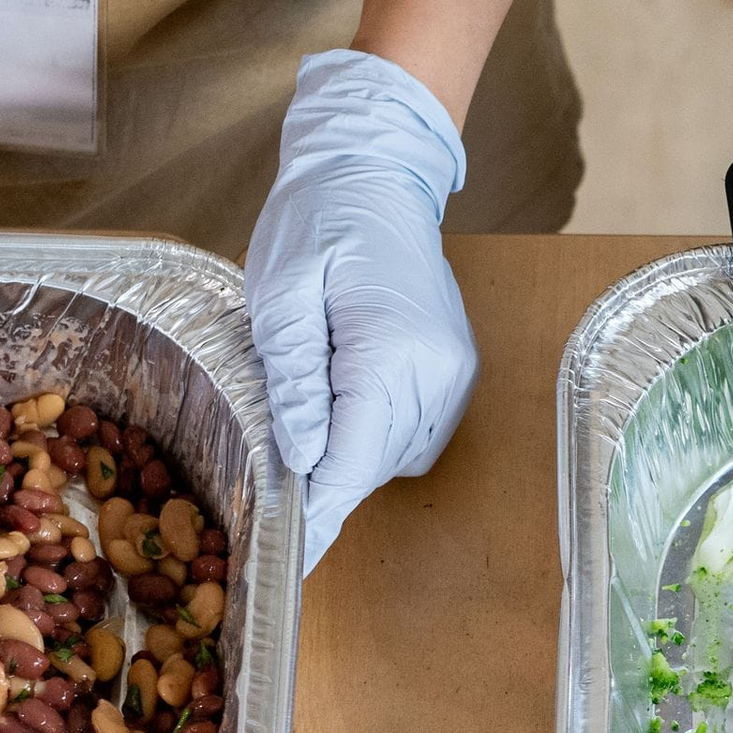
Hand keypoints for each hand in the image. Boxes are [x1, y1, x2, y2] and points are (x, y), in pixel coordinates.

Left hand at [243, 50, 476, 572]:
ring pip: (397, 456)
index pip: (351, 455)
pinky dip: (374, 441)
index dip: (317, 513)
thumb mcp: (281, 290)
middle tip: (277, 521)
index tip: (289, 559)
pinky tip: (340, 419)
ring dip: (350, 465)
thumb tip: (300, 456)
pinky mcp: (456, 371)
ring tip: (304, 451)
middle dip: (326, 492)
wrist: (378, 173)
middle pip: (376, 463)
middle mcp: (437, 371)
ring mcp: (455, 374)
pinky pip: (413, 434)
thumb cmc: (320, 220)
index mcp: (391, 349)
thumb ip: (293, 377)